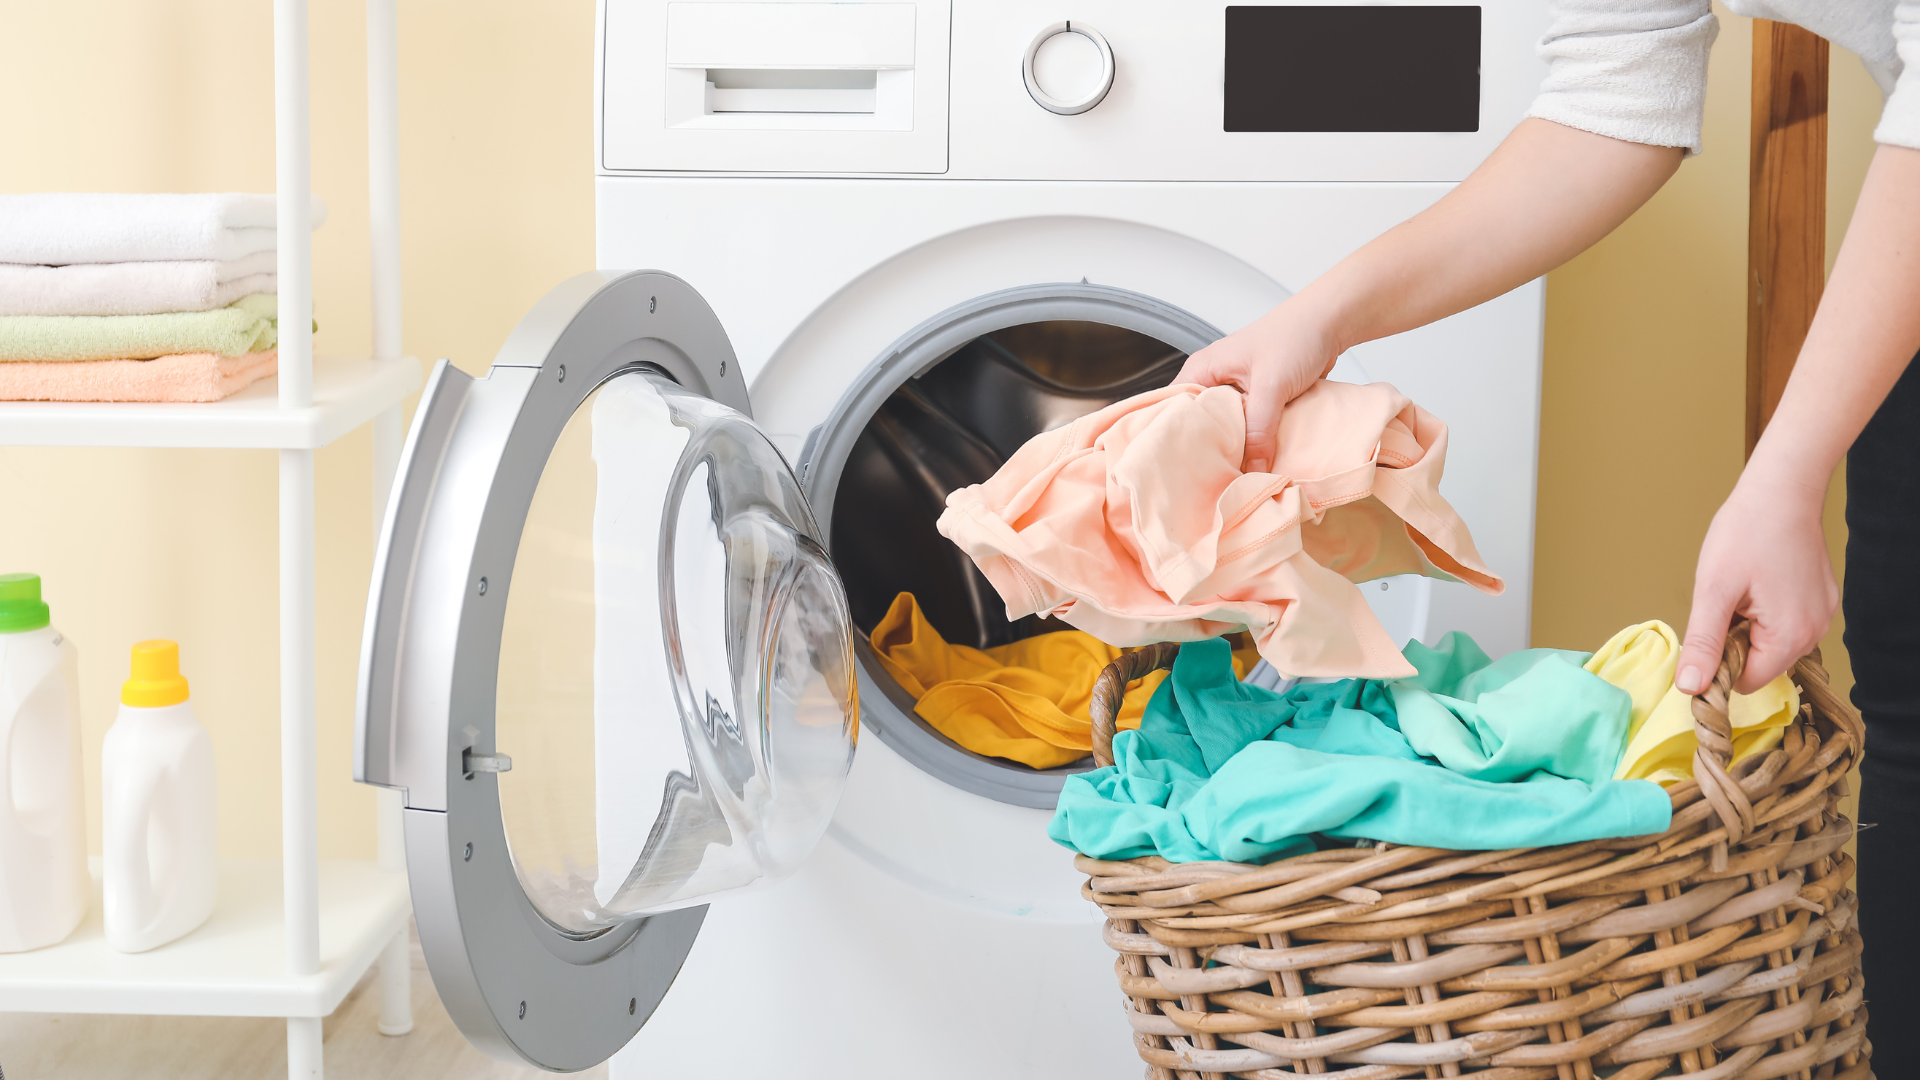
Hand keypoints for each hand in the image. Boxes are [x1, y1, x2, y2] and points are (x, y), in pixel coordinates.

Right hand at [1176, 302, 1341, 472]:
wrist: (1329, 323)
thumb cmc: (1295, 335)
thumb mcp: (1272, 385)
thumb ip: (1259, 430)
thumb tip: (1253, 471)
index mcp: (1202, 371)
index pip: (1175, 412)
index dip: (1180, 441)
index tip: (1189, 469)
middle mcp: (1214, 382)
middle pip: (1201, 427)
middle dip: (1211, 452)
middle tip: (1217, 478)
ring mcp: (1236, 393)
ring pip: (1227, 430)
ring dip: (1237, 449)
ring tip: (1237, 475)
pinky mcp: (1257, 402)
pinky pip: (1249, 429)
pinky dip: (1255, 443)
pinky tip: (1259, 460)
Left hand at [1675, 476, 1838, 695]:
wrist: (1782, 489)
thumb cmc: (1747, 532)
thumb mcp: (1714, 590)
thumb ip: (1703, 643)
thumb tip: (1691, 688)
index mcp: (1791, 637)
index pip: (1746, 682)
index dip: (1719, 664)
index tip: (1707, 631)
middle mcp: (1816, 632)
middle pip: (1760, 663)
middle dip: (1735, 640)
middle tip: (1725, 600)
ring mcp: (1822, 615)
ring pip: (1771, 642)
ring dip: (1749, 625)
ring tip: (1743, 588)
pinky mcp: (1821, 599)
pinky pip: (1786, 622)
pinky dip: (1765, 610)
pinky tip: (1759, 581)